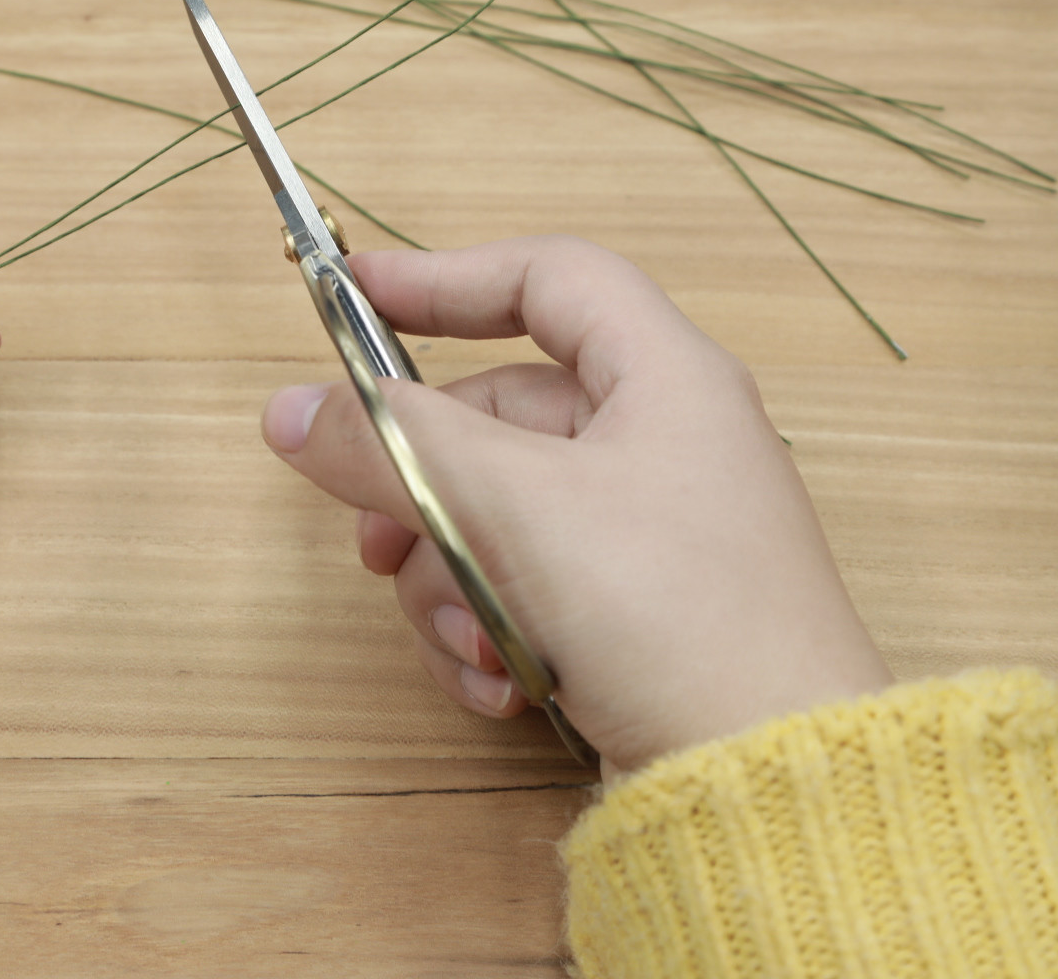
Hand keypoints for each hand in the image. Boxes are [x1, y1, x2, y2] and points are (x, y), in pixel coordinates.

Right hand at [261, 236, 889, 775]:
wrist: (765, 781)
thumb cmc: (672, 614)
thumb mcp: (511, 505)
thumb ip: (393, 443)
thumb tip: (292, 412)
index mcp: (666, 377)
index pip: (547, 278)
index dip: (445, 276)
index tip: (354, 296)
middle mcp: (664, 442)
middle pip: (499, 418)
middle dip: (424, 487)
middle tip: (375, 539)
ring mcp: (651, 534)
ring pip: (500, 514)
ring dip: (454, 580)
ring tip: (464, 637)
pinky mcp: (636, 614)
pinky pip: (528, 589)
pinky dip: (492, 630)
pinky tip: (496, 683)